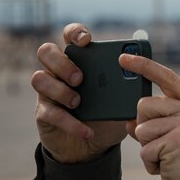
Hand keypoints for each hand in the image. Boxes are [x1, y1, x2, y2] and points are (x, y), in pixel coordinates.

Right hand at [31, 24, 127, 162]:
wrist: (93, 147)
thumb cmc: (108, 115)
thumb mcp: (122, 101)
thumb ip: (128, 88)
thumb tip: (140, 77)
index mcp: (79, 60)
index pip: (70, 35)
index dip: (75, 32)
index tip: (86, 40)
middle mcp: (59, 71)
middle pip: (46, 51)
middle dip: (63, 63)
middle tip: (80, 78)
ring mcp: (49, 91)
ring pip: (39, 78)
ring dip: (60, 90)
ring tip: (79, 102)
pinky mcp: (44, 113)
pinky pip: (49, 112)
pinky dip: (70, 123)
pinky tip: (87, 132)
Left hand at [120, 54, 179, 179]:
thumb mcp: (177, 136)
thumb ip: (158, 121)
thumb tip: (130, 118)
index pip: (166, 77)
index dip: (143, 66)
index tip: (123, 58)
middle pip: (144, 105)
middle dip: (144, 128)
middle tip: (162, 145)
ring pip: (142, 128)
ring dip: (147, 148)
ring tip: (167, 158)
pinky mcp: (177, 140)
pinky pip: (145, 148)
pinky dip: (151, 163)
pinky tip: (167, 168)